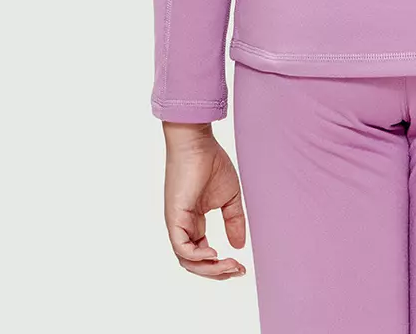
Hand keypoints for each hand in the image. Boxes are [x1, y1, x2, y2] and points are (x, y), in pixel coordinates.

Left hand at [163, 122, 247, 279]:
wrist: (197, 143)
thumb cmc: (211, 162)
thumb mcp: (229, 197)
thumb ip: (234, 221)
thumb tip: (239, 246)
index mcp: (194, 222)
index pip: (203, 254)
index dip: (221, 265)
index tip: (241, 267)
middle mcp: (184, 226)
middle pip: (195, 263)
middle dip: (217, 272)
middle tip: (238, 270)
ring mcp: (177, 223)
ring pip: (188, 260)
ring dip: (210, 268)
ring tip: (229, 265)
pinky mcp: (174, 218)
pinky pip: (181, 248)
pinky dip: (197, 257)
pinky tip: (214, 254)